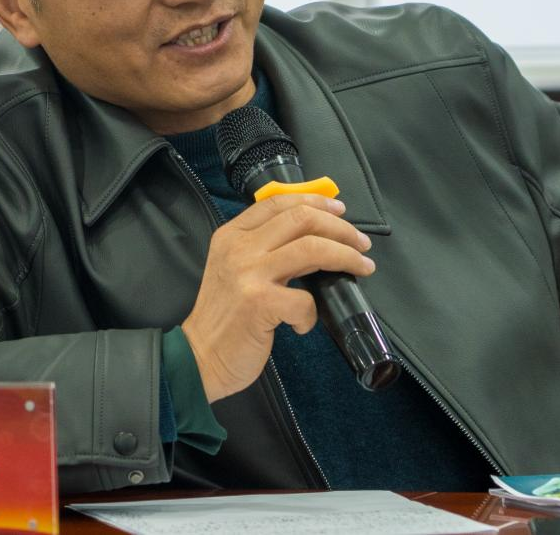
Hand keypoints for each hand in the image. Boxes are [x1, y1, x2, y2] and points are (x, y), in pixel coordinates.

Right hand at [180, 193, 374, 402]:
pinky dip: (313, 313)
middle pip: (301, 218)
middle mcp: (239, 248)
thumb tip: (315, 236)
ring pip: (311, 249)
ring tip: (362, 266)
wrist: (197, 357)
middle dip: (340, 228)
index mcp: (232, 235)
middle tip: (360, 243)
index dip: (315, 201)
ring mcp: (248, 274)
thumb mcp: (235, 269)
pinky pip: (305, 300)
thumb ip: (265, 248)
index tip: (340, 210)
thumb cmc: (223, 316)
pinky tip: (304, 323)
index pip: (279, 202)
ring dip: (345, 256)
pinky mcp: (259, 304)